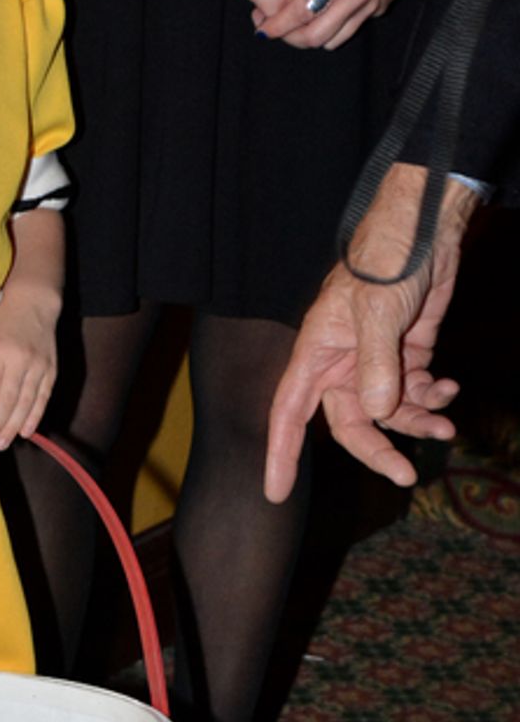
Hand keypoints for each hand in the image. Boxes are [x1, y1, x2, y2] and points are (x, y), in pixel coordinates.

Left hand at [0, 289, 59, 450]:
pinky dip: (34, 417)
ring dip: (13, 427)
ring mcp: (38, 366)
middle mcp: (19, 360)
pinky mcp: (51, 370)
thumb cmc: (1, 325)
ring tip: (1, 443)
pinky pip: (42, 399)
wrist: (33, 304)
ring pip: (25, 403)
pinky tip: (25, 432)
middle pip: (7, 400)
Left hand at [253, 0, 409, 51]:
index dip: (277, 26)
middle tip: (277, 30)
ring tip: (297, 24)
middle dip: (291, 39)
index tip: (261, 30)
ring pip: (334, 40)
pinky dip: (332, 29)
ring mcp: (370, 7)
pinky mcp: (379, 10)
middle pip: (316, 37)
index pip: (301, 13)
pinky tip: (321, 15)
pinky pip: (350, 29)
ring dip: (312, 37)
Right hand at [264, 167, 475, 501]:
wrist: (426, 229)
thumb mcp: (377, 314)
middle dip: (378, 448)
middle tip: (405, 473)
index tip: (274, 492)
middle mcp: (342, 363)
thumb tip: (377, 414)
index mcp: (317, 354)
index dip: (281, 453)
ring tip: (445, 425)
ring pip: (389, 411)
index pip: (288, 413)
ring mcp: (375, 360)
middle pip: (350, 423)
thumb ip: (375, 367)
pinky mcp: (407, 353)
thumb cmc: (385, 261)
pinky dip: (433, 396)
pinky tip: (447, 388)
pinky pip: (415, 391)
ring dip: (416, 422)